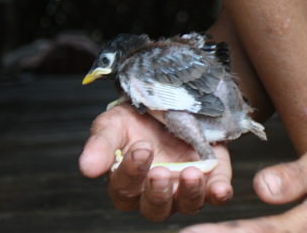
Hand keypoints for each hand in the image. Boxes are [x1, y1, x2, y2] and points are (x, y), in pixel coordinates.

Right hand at [79, 104, 233, 221]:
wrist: (169, 99)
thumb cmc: (135, 119)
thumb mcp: (113, 124)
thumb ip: (101, 145)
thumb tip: (86, 168)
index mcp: (127, 184)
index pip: (125, 189)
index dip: (132, 172)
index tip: (140, 149)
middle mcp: (156, 193)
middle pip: (155, 207)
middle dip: (158, 191)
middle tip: (160, 172)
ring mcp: (185, 188)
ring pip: (187, 205)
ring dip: (190, 193)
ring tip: (192, 174)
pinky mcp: (212, 178)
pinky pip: (216, 194)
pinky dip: (219, 193)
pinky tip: (220, 189)